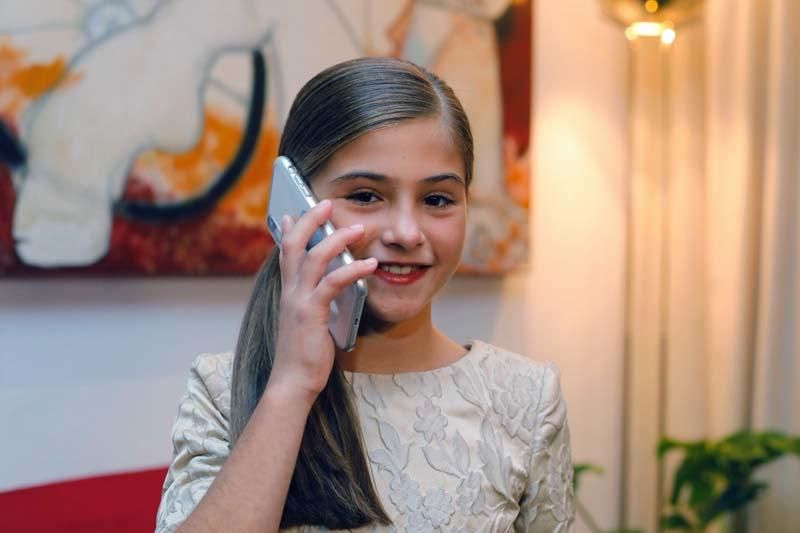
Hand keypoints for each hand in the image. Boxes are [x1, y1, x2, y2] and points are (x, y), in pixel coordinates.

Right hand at [267, 199, 376, 399]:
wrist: (292, 383)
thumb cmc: (304, 355)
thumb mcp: (307, 322)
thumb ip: (314, 303)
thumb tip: (327, 292)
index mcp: (288, 293)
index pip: (284, 253)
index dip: (288, 230)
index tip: (291, 213)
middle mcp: (289, 292)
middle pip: (293, 244)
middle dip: (310, 220)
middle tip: (326, 203)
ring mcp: (298, 301)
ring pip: (314, 257)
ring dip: (337, 238)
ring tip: (360, 228)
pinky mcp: (311, 313)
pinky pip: (332, 283)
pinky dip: (352, 269)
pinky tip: (370, 264)